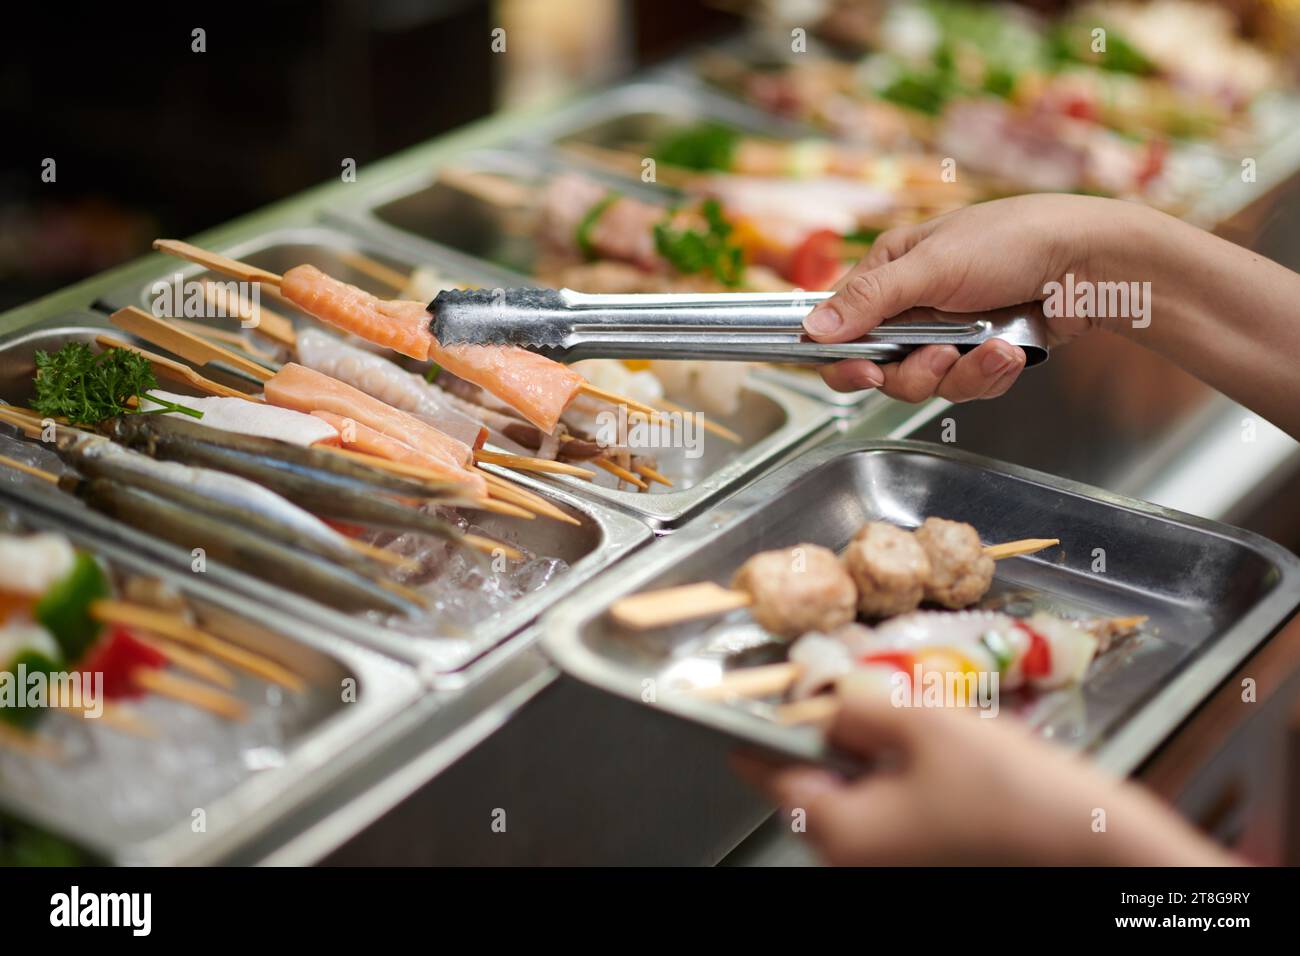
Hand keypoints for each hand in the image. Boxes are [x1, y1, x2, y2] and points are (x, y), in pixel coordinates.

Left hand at [735, 677, 1236, 865]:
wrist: (1096, 850)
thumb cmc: (1010, 792)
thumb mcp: (924, 725)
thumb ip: (858, 704)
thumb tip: (820, 695)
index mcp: (838, 830)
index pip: (769, 768)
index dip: (766, 719)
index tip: (760, 685)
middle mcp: (853, 858)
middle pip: (815, 777)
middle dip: (830, 726)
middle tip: (855, 681)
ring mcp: (891, 863)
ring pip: (856, 788)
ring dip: (869, 744)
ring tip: (904, 706)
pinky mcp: (925, 858)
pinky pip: (890, 805)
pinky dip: (898, 769)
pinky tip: (933, 742)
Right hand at [805, 194, 1140, 400]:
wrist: (1093, 264)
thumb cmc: (1015, 241)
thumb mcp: (932, 266)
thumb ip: (870, 301)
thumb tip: (813, 329)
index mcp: (891, 271)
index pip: (842, 326)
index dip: (843, 356)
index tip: (860, 372)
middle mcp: (914, 304)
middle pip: (881, 368)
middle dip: (913, 371)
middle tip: (939, 357)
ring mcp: (948, 332)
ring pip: (925, 384)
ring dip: (960, 372)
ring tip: (995, 347)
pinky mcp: (981, 354)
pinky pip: (966, 387)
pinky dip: (989, 373)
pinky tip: (1012, 350)